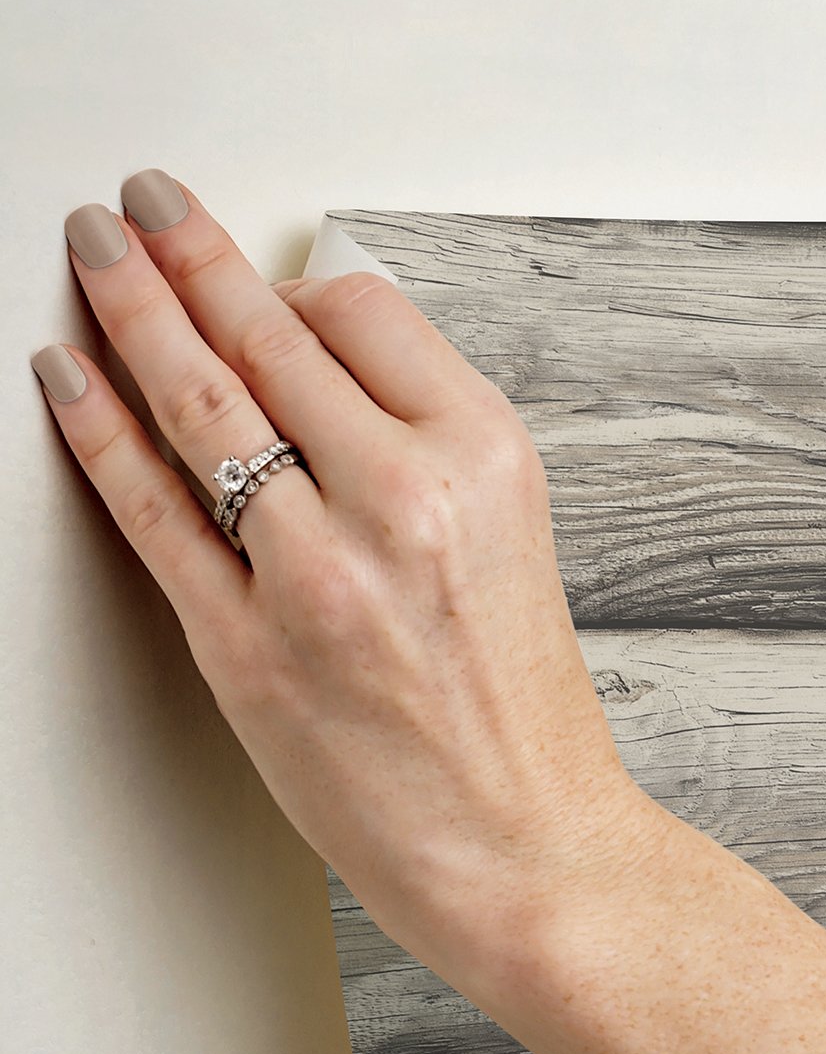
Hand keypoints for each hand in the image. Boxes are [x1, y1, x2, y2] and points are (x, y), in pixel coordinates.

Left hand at [31, 176, 639, 999]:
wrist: (529, 849)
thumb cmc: (523, 714)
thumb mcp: (512, 543)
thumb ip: (424, 450)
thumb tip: (323, 370)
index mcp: (485, 461)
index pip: (362, 314)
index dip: (291, 286)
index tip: (255, 276)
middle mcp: (405, 499)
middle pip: (266, 337)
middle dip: (186, 252)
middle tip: (140, 205)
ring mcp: (319, 573)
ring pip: (197, 402)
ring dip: (126, 308)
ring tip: (90, 253)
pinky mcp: (248, 648)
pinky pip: (152, 510)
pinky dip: (97, 431)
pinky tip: (68, 376)